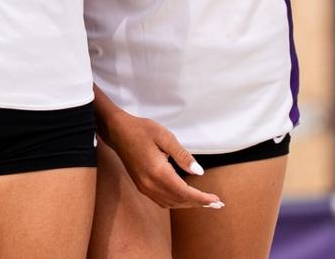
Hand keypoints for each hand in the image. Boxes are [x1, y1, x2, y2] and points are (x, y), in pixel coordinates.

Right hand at [102, 109, 221, 209]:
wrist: (117, 132)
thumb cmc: (141, 130)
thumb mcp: (165, 136)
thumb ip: (183, 155)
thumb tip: (199, 172)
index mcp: (158, 172)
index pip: (185, 192)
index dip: (202, 198)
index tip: (217, 200)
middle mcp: (150, 184)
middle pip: (179, 201)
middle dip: (199, 204)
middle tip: (217, 204)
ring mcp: (144, 187)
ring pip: (171, 203)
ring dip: (189, 204)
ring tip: (205, 202)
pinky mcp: (142, 186)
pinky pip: (162, 200)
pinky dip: (176, 202)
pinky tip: (185, 198)